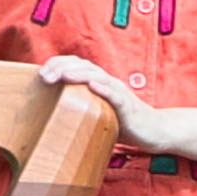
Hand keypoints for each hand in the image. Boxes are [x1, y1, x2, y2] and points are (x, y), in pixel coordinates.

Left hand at [37, 54, 174, 152]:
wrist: (155, 131)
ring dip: (79, 74)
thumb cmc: (125, 123)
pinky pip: (116, 96)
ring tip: (63, 76)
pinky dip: (104, 89)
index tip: (40, 73)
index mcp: (99, 82)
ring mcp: (119, 93)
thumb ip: (81, 107)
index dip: (58, 64)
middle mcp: (108, 83)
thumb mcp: (98, 112)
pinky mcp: (128, 107)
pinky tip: (92, 86)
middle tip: (44, 76)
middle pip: (83, 66)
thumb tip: (51, 114)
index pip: (76, 64)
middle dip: (62, 68)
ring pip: (98, 76)